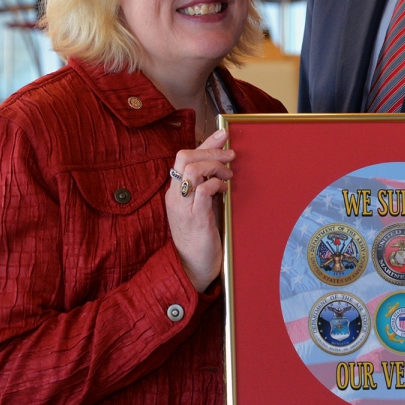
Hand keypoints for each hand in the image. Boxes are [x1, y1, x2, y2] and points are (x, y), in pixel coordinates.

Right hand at [165, 129, 233, 291]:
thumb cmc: (199, 238)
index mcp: (174, 192)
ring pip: (193, 170)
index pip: (184, 157)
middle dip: (210, 150)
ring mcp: (183, 207)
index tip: (222, 134)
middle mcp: (174, 196)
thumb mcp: (200, 207)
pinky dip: (217, 184)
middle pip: (184, 157)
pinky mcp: (195, 219)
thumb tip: (220, 169)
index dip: (204, 143)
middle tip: (230, 154)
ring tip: (228, 176)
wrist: (191, 269)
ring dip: (215, 166)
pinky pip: (203, 190)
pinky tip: (225, 191)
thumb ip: (205, 188)